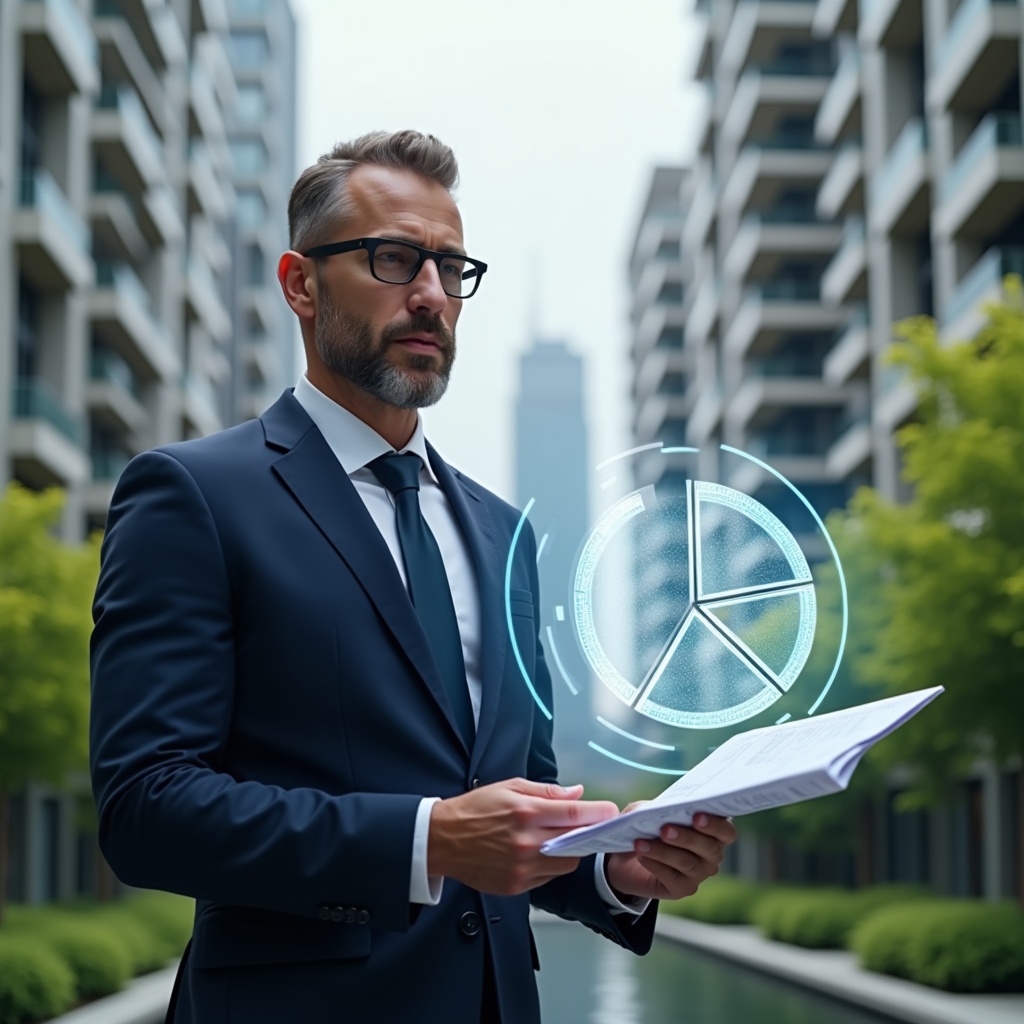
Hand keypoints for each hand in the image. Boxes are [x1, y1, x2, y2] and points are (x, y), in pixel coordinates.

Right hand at [428, 778, 618, 895]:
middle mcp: (526, 843)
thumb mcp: (509, 787)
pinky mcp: (516, 886)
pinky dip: (549, 865)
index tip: (610, 811)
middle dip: (584, 832)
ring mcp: (521, 868)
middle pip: (575, 842)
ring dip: (567, 850)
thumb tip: (577, 793)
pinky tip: (534, 852)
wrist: (442, 839)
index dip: (597, 813)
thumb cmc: (474, 808)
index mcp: (525, 813)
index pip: (574, 814)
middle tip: (584, 824)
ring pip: (566, 864)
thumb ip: (547, 791)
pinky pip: (547, 877)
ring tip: (553, 837)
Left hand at [604, 811, 736, 901]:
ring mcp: (699, 873)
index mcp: (712, 830)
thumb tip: (652, 811)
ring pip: (687, 862)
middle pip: (709, 848)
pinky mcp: (683, 888)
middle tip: (665, 830)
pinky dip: (656, 865)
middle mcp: (711, 854)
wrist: (630, 856)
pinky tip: (642, 856)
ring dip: (663, 851)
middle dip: (686, 837)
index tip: (696, 816)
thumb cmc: (647, 826)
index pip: (726, 831)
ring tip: (641, 843)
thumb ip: (652, 808)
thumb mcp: (647, 811)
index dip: (715, 825)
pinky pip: (673, 878)